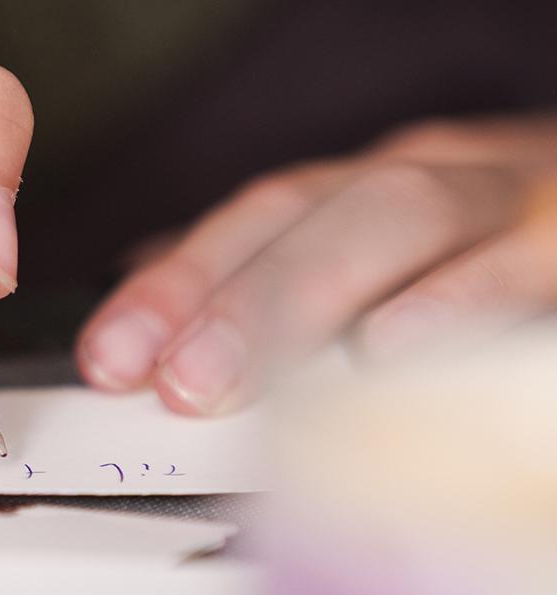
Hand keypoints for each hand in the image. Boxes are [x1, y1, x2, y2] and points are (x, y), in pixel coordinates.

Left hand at [77, 115, 556, 413]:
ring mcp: (505, 204)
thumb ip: (274, 280)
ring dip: (294, 297)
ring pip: (393, 216)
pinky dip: (449, 301)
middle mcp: (427, 182)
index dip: (173, 284)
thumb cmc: (484, 258)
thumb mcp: (375, 263)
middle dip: (219, 296)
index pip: (256, 221)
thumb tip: (151, 297)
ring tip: (225, 376)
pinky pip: (517, 260)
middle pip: (306, 213)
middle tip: (167, 383)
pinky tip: (386, 350)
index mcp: (369, 193)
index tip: (107, 360)